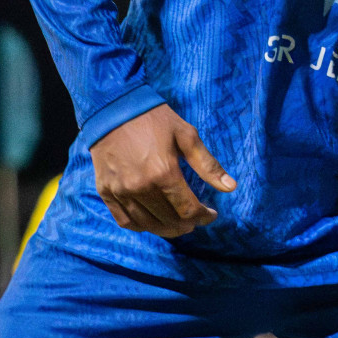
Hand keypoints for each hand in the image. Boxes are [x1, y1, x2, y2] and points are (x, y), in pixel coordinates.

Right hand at [89, 104, 235, 236]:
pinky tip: (152, 222)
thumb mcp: (186, 135)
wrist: (113, 108)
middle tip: (195, 219)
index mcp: (163, 173)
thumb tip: (231, 188)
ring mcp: (120, 191)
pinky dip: (141, 226)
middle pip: (169, 220)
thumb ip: (208, 165)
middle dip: (187, 224)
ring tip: (178, 224)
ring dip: (166, 229)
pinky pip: (125, 221)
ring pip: (148, 225)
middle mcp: (140, 187)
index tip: (211, 214)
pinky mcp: (105, 191)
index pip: (188, 210)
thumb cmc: (154, 119)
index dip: (203, 217)